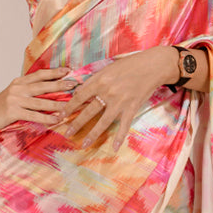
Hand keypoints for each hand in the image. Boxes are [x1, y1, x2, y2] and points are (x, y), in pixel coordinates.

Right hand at [0, 66, 75, 135]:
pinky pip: (33, 115)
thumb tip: (49, 92)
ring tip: (70, 105)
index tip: (69, 71)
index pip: (40, 74)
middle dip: (60, 84)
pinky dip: (46, 118)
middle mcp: (17, 88)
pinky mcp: (12, 111)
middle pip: (43, 85)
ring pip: (40, 101)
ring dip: (56, 104)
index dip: (55, 72)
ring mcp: (15, 99)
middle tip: (74, 84)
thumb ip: (27, 91)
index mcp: (19, 82)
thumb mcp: (14, 95)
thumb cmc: (0, 108)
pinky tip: (56, 119)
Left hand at [61, 46, 177, 150]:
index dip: (68, 107)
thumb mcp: (108, 68)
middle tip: (67, 133)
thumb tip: (79, 90)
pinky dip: (120, 137)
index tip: (60, 115)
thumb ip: (94, 79)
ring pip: (103, 121)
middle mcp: (108, 92)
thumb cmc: (129, 65)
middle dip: (76, 123)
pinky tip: (115, 148)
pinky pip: (124, 125)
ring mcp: (120, 102)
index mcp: (100, 80)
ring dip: (92, 134)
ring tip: (84, 144)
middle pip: (88, 111)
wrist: (152, 66)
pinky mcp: (132, 108)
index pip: (80, 96)